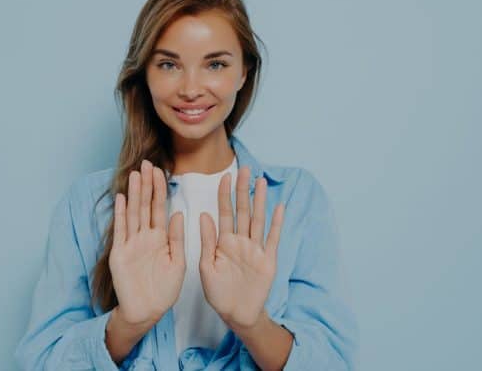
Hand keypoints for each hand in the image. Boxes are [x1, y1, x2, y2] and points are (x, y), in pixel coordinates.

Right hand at [109, 159, 185, 325]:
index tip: (161, 170)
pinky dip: (120, 215)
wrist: (146, 311)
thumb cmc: (164, 290)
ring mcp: (131, 244)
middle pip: (145, 206)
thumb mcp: (178, 262)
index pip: (160, 208)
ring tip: (135, 175)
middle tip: (147, 163)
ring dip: (134, 194)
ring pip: (133, 214)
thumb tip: (178, 213)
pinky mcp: (120, 254)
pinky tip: (121, 198)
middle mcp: (144, 237)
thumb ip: (177, 238)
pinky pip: (120, 231)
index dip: (160, 189)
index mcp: (160, 238)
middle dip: (146, 185)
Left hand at [199, 166, 283, 328]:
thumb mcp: (206, 266)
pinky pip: (272, 238)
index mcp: (223, 242)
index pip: (224, 212)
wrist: (236, 314)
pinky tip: (279, 207)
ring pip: (258, 220)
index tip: (224, 176)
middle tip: (245, 169)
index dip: (224, 194)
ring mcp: (255, 249)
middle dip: (243, 190)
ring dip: (260, 201)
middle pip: (243, 211)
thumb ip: (207, 241)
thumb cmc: (218, 292)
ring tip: (260, 182)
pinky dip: (276, 223)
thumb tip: (203, 214)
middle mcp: (240, 241)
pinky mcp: (268, 260)